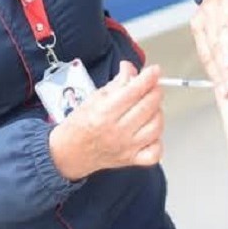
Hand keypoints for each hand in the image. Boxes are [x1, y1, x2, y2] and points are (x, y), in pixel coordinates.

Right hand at [49, 62, 164, 180]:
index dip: (148, 77)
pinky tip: (150, 130)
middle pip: (148, 106)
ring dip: (157, 112)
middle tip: (152, 85)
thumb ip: (116, 83)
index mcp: (104, 113)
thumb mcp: (93, 98)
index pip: (134, 91)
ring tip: (150, 106)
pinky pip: (156, 150)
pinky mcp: (131, 159)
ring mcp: (126, 147)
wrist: (69, 153)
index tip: (154, 71)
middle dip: (154, 91)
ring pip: (156, 126)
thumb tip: (130, 69)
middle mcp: (116, 131)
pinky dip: (158, 139)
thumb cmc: (78, 126)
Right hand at [191, 0, 227, 99]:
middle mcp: (217, 7)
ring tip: (226, 91)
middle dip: (226, 67)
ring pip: (209, 47)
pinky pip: (202, 48)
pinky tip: (218, 82)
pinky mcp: (196, 22)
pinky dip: (210, 66)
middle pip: (220, 41)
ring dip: (218, 72)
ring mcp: (204, 15)